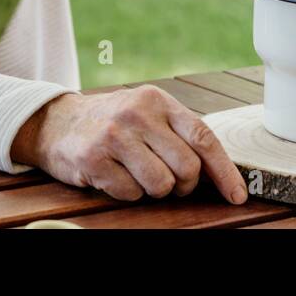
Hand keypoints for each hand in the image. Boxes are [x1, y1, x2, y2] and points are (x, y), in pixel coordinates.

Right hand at [11, 86, 248, 203]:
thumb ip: (178, 132)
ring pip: (160, 184)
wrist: (57, 122)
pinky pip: (130, 193)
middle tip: (170, 183)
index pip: (203, 137)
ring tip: (138, 175)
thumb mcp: (146, 113)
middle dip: (183, 184)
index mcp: (158, 100)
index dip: (224, 170)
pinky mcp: (94, 158)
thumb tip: (218, 171)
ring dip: (154, 190)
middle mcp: (137, 114)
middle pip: (186, 167)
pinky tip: (115, 175)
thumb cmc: (113, 122)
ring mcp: (114, 135)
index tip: (237, 195)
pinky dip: (127, 193)